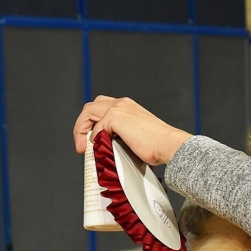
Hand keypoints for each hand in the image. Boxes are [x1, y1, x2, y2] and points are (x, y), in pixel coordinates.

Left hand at [73, 96, 191, 164]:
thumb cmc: (158, 145)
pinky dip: (95, 138)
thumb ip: (121, 136)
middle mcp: (123, 104)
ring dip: (82, 130)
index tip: (90, 141)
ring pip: (89, 112)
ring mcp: (118, 108)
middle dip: (82, 124)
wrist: (168, 145)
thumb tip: (106, 147)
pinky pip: (96, 128)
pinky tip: (100, 147)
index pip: (102, 108)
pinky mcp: (115, 117)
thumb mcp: (135, 136)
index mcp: (129, 107)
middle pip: (92, 106)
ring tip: (83, 146)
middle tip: (82, 142)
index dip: (92, 124)